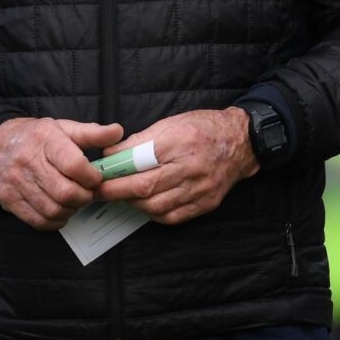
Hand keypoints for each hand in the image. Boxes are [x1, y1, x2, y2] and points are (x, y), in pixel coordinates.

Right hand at [0, 117, 122, 229]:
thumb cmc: (35, 136)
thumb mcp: (62, 127)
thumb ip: (91, 132)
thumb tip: (117, 132)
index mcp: (45, 138)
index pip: (74, 164)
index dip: (91, 177)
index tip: (96, 178)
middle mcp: (28, 160)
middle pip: (65, 192)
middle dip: (83, 197)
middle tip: (87, 192)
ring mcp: (16, 182)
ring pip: (53, 209)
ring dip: (71, 210)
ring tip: (74, 200)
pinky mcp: (8, 199)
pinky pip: (38, 221)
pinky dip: (54, 221)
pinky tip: (59, 210)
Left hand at [96, 108, 258, 224]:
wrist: (240, 142)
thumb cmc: (202, 127)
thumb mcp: (170, 122)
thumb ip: (140, 139)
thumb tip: (111, 153)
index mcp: (179, 141)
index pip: (140, 161)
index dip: (116, 171)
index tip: (99, 174)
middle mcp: (190, 167)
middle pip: (146, 187)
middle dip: (118, 192)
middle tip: (101, 191)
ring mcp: (200, 189)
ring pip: (157, 206)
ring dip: (134, 204)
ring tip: (122, 197)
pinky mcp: (206, 204)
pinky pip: (173, 216)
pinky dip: (154, 213)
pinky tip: (145, 205)